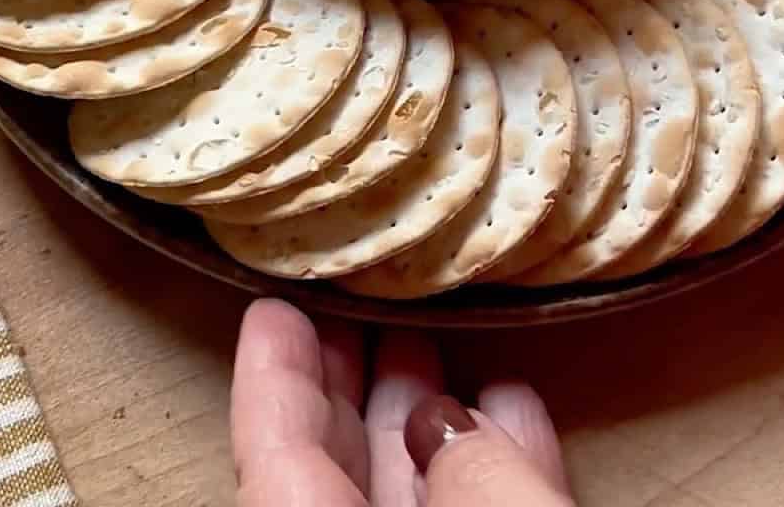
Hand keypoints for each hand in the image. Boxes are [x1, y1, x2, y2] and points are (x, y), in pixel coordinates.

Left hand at [230, 297, 574, 505]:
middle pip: (341, 466)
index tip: (273, 307)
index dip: (272, 379)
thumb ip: (471, 474)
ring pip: (416, 495)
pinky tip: (511, 401)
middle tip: (356, 297)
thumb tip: (456, 425)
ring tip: (430, 329)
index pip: (273, 461)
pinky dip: (497, 468)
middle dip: (349, 379)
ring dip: (425, 413)